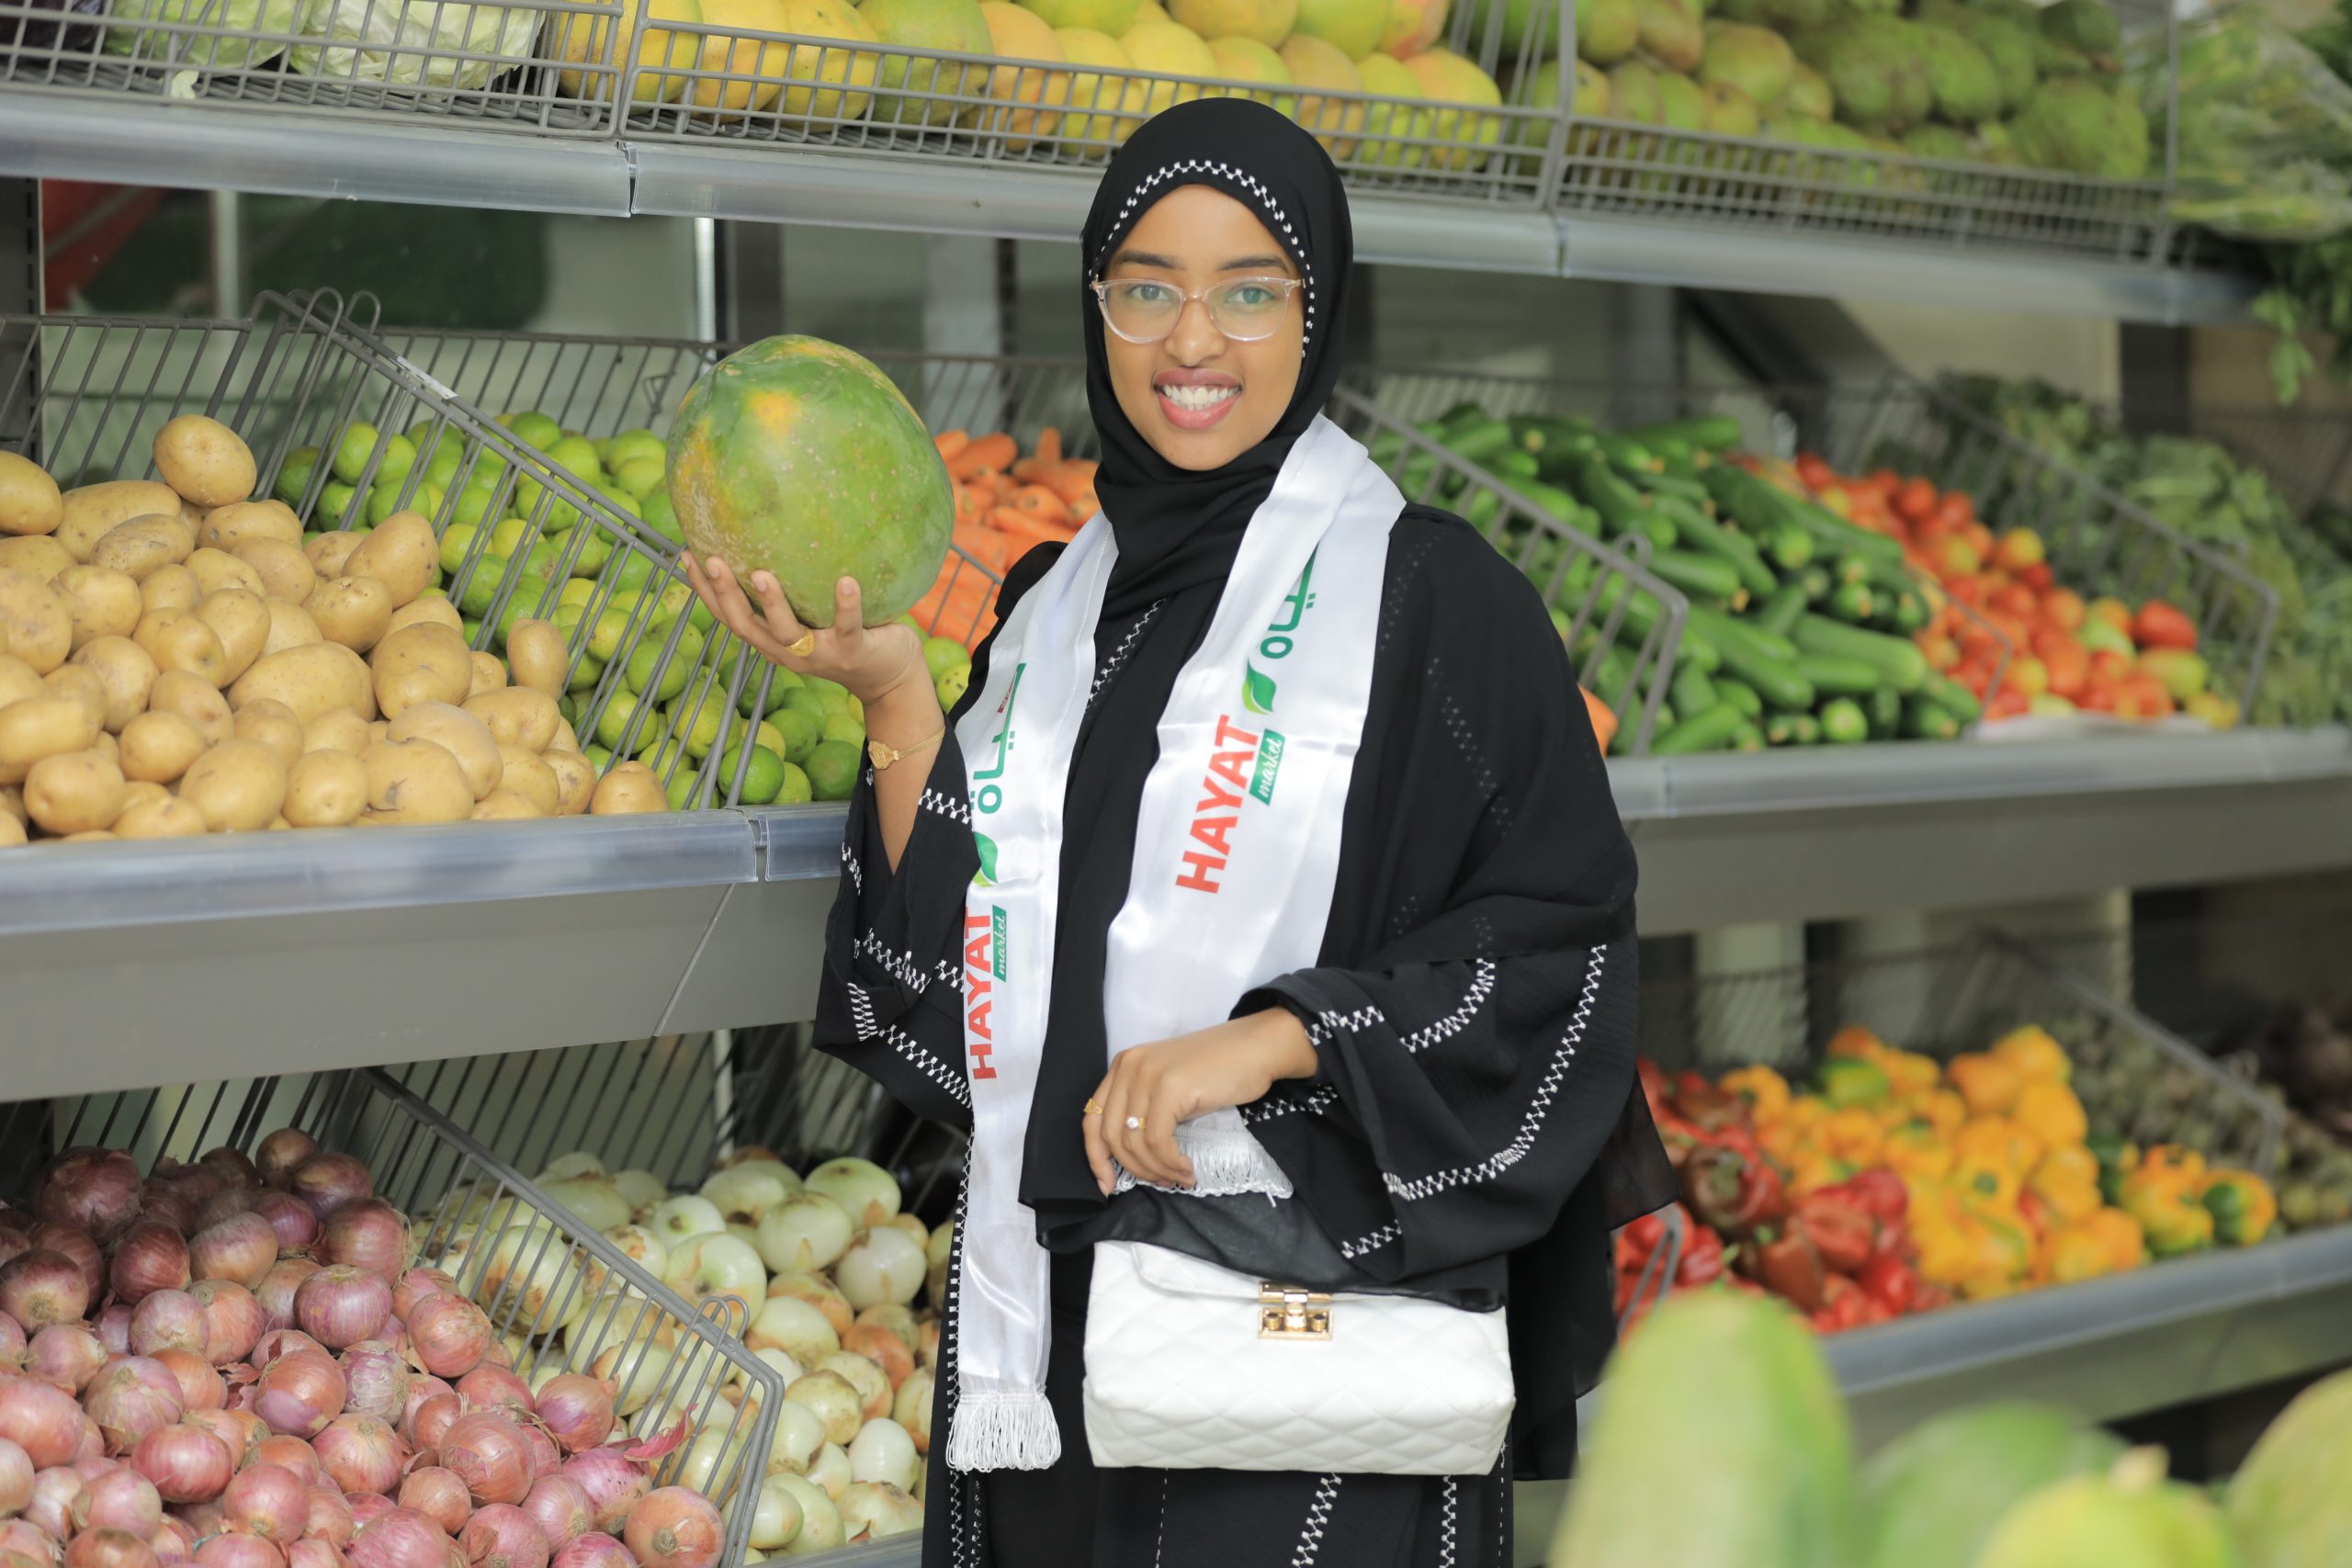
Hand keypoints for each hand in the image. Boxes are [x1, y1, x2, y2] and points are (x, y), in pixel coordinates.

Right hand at [683, 557, 928, 710]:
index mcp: (772, 640)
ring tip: (762, 574)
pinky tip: (846, 580)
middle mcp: (787, 651)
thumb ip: (794, 587)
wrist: (889, 676)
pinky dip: (845, 605)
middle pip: (745, 626)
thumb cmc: (847, 633)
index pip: (729, 616)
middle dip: (725, 593)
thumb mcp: (812, 613)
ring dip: (772, 604)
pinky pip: (847, 627)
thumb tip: (778, 531)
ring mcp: (820, 654)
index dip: (704, 590)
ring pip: (787, 633)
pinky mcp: (852, 652)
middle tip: (711, 560)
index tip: (685, 554)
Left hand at [1084, 1009, 1318, 1193]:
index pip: (1092, 1120)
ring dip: (1158, 1170)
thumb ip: (1145, 1111)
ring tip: (1180, 1177)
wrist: (1257, 1048)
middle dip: (1135, 1169)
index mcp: (1123, 1066)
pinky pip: (1158, 1141)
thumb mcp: (1169, 1088)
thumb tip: (1131, 1159)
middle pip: (1111, 1136)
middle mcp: (1128, 1066)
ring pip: (1135, 1143)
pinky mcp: (1170, 1087)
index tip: (1107, 1185)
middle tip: (1162, 1183)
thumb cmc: (1218, 1071)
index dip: (1096, 1158)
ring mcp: (1148, 1075)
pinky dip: (1171, 1163)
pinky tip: (1187, 1169)